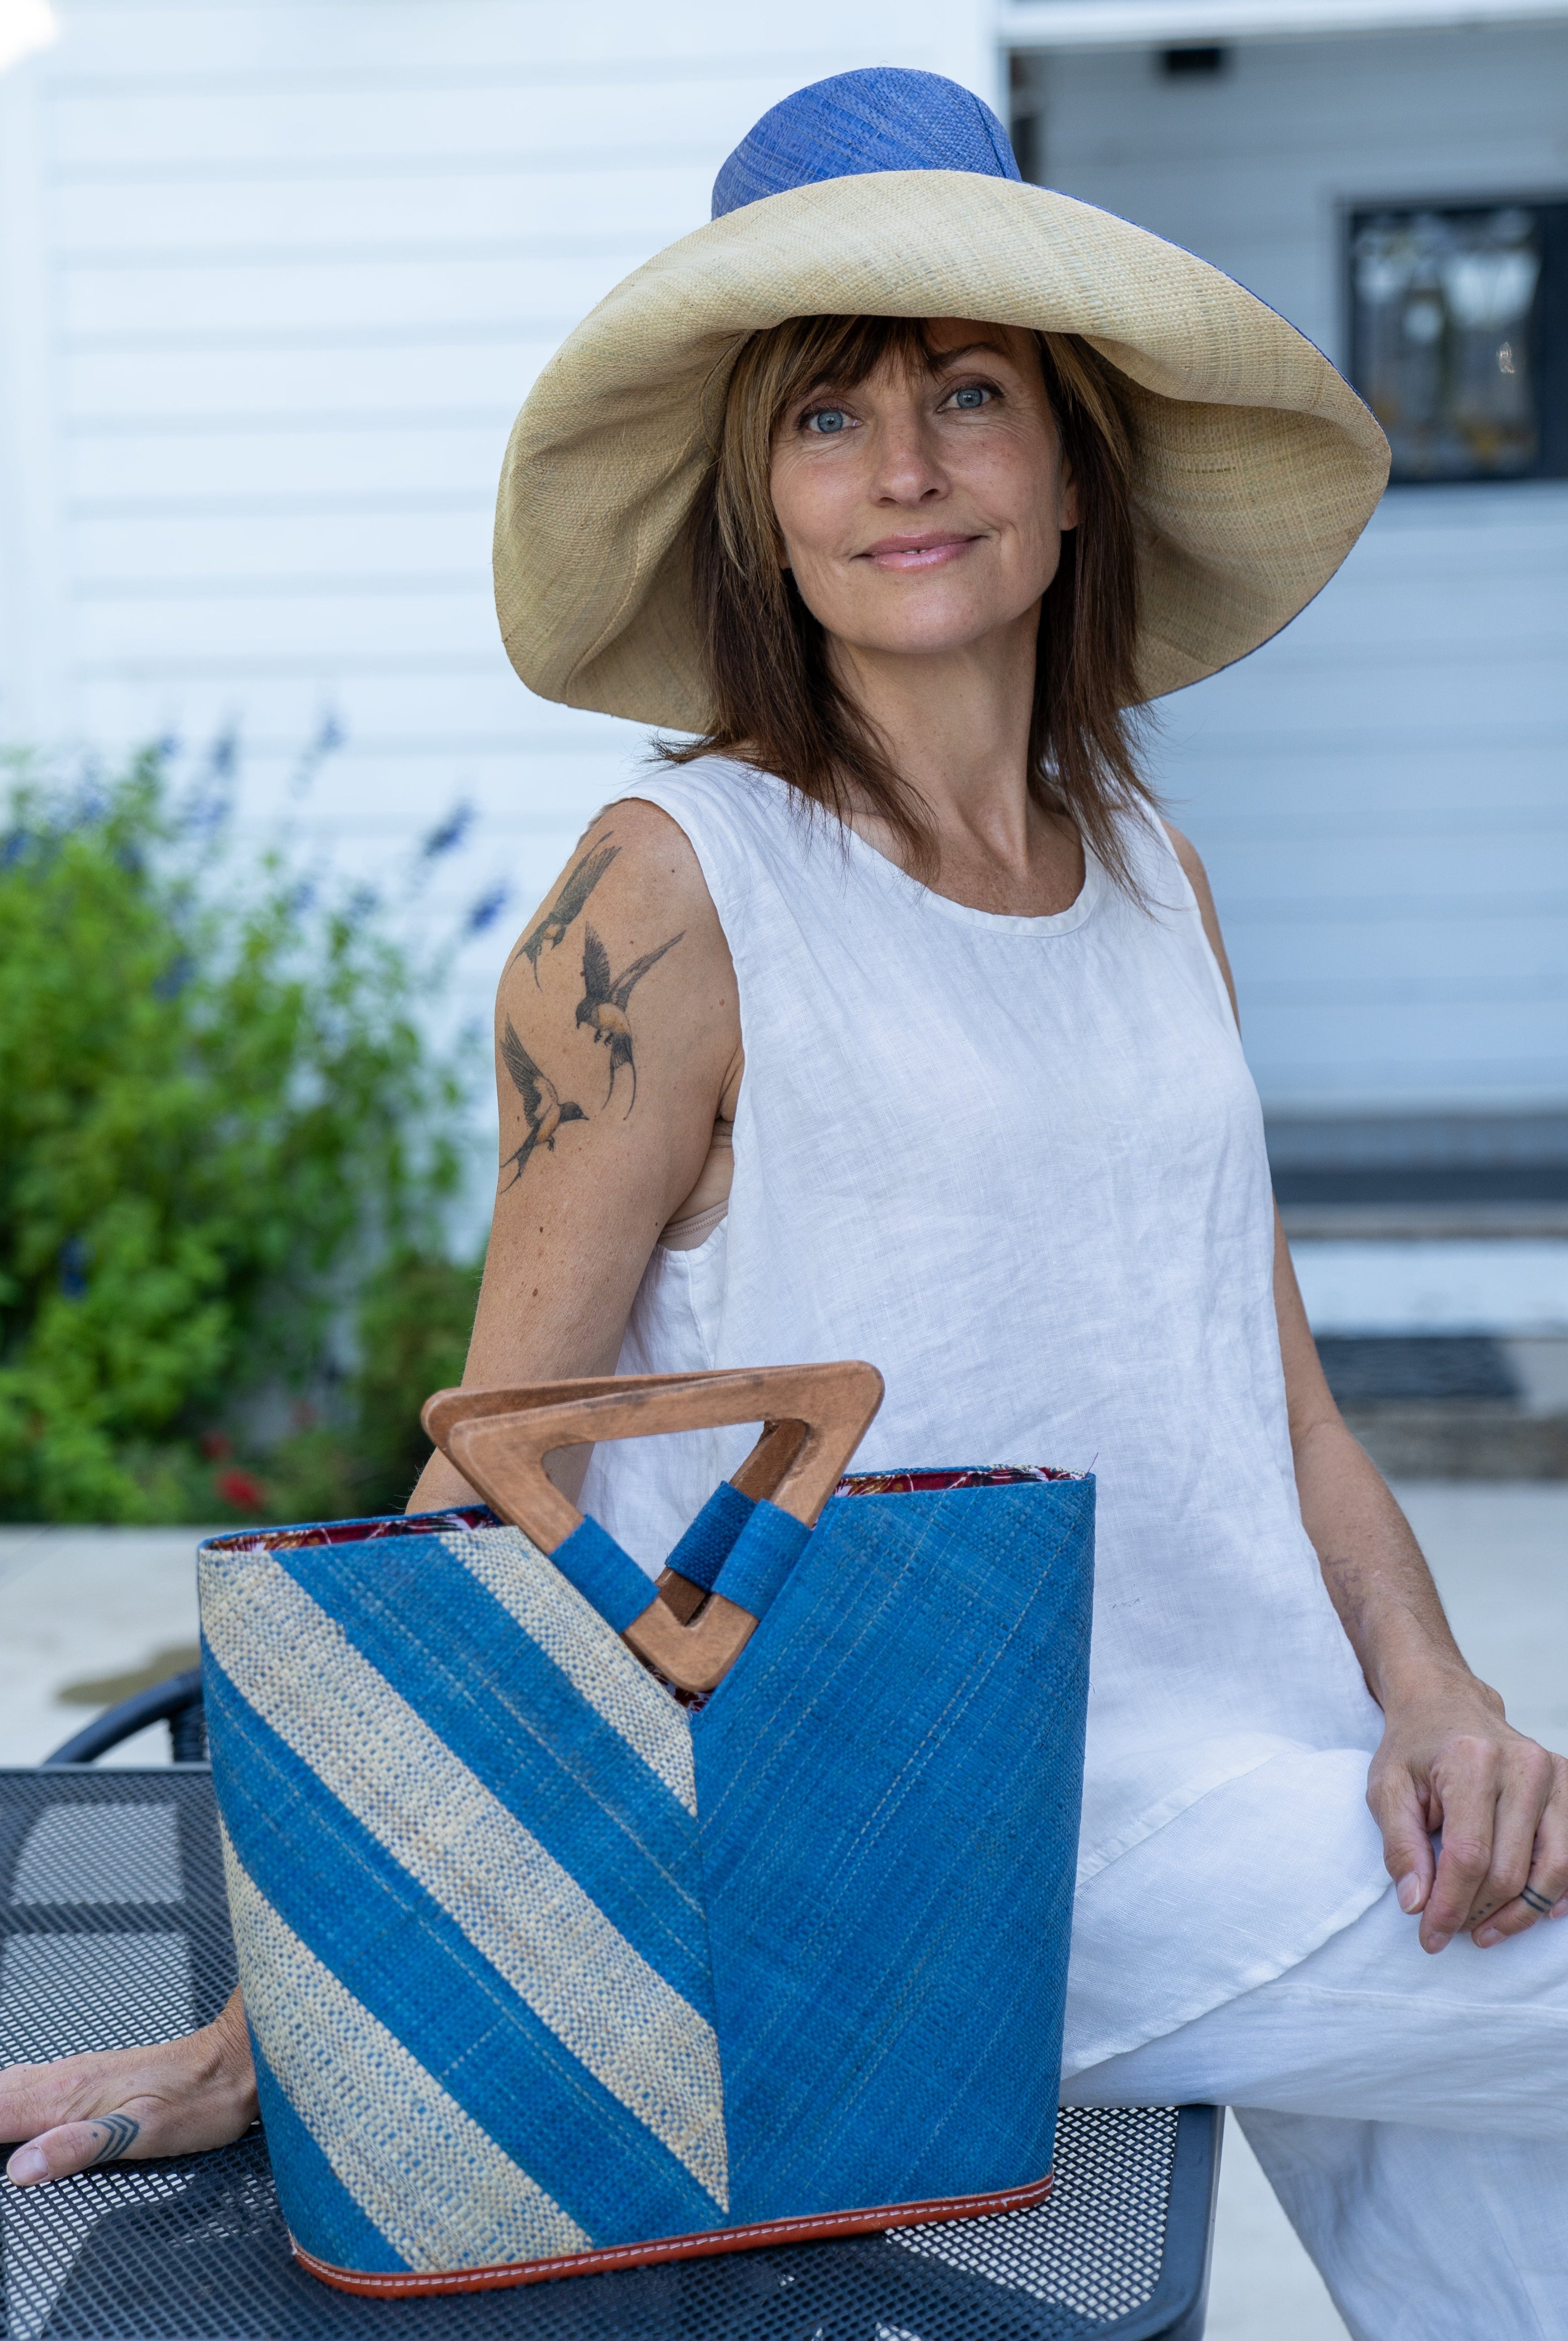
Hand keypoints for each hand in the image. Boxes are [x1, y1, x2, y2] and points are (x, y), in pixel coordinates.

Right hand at [1, 1990, 255, 2184]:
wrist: (237, 2063)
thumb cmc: (200, 2098)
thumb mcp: (143, 2132)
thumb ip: (80, 2146)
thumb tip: (23, 2166)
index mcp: (69, 2094)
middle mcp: (67, 2078)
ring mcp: (77, 2074)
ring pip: (9, 2086)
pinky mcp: (91, 2077)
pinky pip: (30, 2085)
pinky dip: (4, 2098)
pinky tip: (5, 2109)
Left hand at [1368, 1674, 1567, 1952]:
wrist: (1447, 1705)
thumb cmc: (1413, 1750)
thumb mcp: (1386, 1789)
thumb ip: (1399, 1845)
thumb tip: (1416, 1904)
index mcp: (1470, 1761)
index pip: (1468, 1856)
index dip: (1450, 1906)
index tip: (1430, 1936)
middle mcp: (1521, 1765)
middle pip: (1510, 1870)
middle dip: (1478, 1913)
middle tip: (1451, 1930)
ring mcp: (1554, 1774)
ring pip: (1554, 1870)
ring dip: (1519, 1914)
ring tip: (1485, 1930)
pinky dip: (1557, 1892)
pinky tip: (1530, 1911)